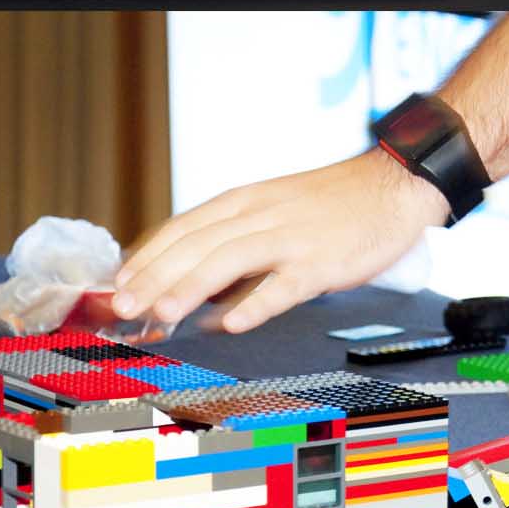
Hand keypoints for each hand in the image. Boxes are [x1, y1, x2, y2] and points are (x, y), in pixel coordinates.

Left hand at [106, 148, 448, 336]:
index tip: (115, 285)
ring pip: (227, 262)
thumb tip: (184, 279)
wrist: (393, 184)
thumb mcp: (268, 209)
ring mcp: (289, 239)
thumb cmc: (327, 205)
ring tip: (159, 315)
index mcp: (239, 203)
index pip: (179, 230)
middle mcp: (257, 216)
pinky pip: (283, 285)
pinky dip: (255, 303)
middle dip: (153, 278)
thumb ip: (228, 239)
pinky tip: (230, 323)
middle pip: (194, 247)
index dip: (145, 258)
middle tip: (121, 307)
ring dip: (188, 289)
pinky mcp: (321, 262)